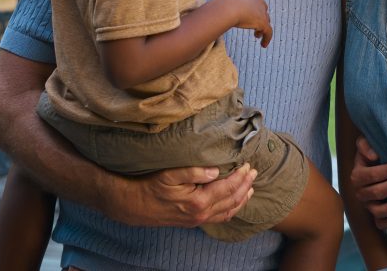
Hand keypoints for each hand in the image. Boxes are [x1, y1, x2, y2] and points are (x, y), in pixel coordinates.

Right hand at [101, 163, 255, 226]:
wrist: (132, 205)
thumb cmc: (150, 186)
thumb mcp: (170, 174)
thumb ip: (194, 171)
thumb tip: (216, 170)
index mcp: (198, 201)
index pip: (228, 187)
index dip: (241, 176)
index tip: (248, 164)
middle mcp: (201, 213)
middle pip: (232, 200)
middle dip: (245, 185)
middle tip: (254, 172)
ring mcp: (197, 220)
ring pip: (228, 211)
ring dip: (241, 199)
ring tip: (250, 187)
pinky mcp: (193, 221)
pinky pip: (219, 218)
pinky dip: (231, 210)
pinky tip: (235, 202)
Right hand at [224, 0, 272, 46]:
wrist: (227, 7)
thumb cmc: (220, 4)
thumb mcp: (222, 2)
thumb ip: (224, 7)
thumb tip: (217, 13)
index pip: (254, 0)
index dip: (253, 8)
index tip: (249, 15)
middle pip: (262, 10)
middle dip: (259, 17)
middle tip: (254, 25)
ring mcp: (262, 10)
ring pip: (266, 20)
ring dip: (262, 28)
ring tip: (256, 35)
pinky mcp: (263, 22)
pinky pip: (268, 31)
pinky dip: (267, 38)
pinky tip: (263, 45)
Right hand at [349, 136, 386, 229]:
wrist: (376, 165)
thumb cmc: (374, 154)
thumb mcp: (366, 144)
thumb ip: (365, 145)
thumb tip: (373, 156)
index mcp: (357, 176)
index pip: (369, 175)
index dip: (384, 171)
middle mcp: (360, 192)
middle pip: (375, 193)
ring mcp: (368, 205)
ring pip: (377, 211)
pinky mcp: (375, 216)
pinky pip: (379, 224)